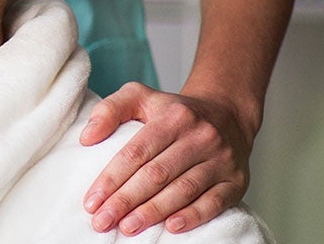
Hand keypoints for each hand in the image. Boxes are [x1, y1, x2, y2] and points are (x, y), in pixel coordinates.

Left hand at [79, 82, 257, 235]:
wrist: (228, 114)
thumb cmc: (175, 112)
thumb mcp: (140, 96)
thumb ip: (110, 110)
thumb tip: (86, 137)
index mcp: (174, 117)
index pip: (136, 152)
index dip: (112, 178)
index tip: (91, 201)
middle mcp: (201, 137)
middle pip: (157, 174)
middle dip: (126, 200)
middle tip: (103, 220)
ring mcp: (222, 160)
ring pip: (183, 190)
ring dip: (153, 212)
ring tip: (127, 227)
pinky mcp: (236, 181)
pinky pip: (215, 202)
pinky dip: (193, 216)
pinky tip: (171, 227)